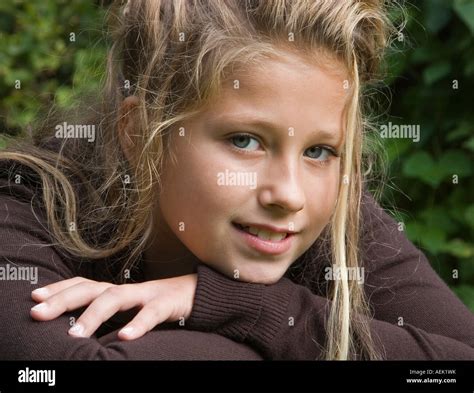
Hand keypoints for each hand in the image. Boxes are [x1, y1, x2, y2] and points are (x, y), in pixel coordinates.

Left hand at [30, 274, 197, 339]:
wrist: (199, 293)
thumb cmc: (161, 304)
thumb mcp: (133, 309)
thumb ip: (112, 315)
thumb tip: (80, 330)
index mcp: (118, 291)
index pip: (84, 285)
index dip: (59, 289)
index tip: (35, 297)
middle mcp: (128, 290)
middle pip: (92, 287)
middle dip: (63, 299)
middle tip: (38, 312)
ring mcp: (147, 295)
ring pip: (117, 298)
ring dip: (94, 315)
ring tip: (75, 335)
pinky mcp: (167, 304)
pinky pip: (152, 314)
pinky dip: (138, 324)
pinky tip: (126, 337)